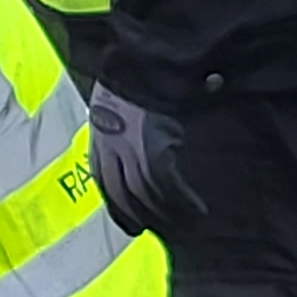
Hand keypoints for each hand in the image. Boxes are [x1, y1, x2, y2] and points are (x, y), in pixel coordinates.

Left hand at [85, 86, 183, 236]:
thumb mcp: (112, 107)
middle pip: (122, 194)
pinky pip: (168, 184)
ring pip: (146, 193)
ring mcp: (132, 151)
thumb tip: (132, 147)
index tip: (127, 222)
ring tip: (182, 223)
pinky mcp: (154, 149)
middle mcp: (111, 150)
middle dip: (136, 215)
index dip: (115, 206)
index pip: (103, 182)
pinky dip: (183, 199)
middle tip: (154, 230)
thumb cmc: (129, 82)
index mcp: (99, 140)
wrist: (139, 66)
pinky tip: (196, 208)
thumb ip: (118, 129)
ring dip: (165, 212)